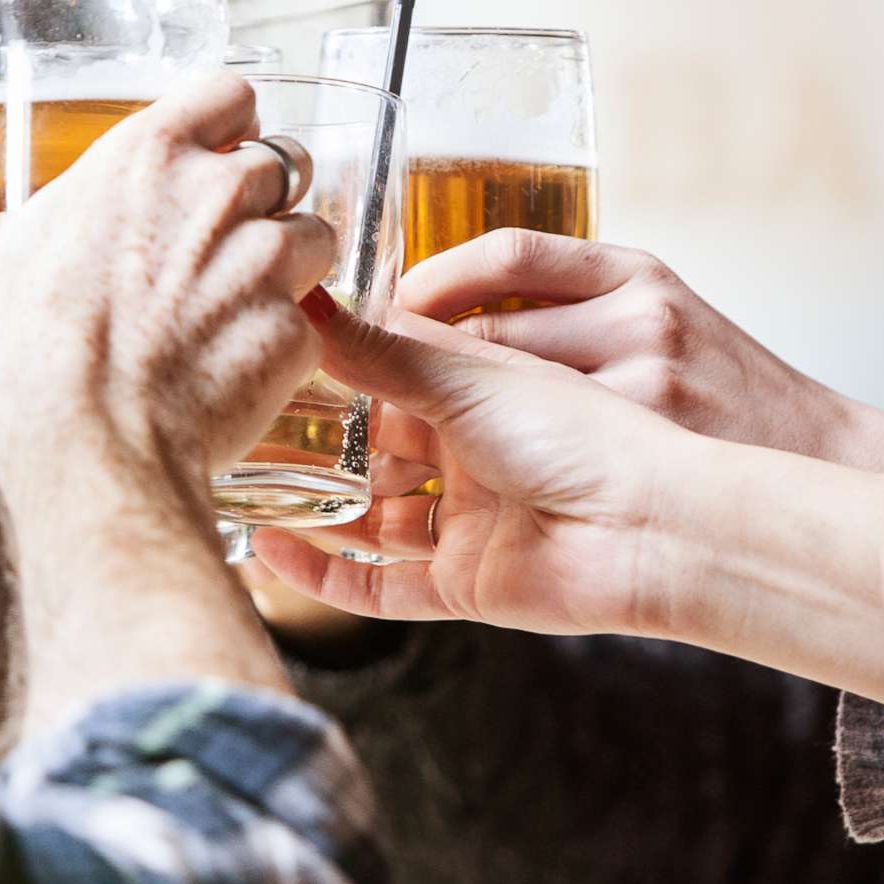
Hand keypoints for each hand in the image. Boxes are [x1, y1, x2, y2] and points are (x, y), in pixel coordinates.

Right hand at [0, 73, 337, 726]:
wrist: (89, 448)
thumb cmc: (27, 353)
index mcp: (151, 155)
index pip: (229, 91)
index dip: (225, 120)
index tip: (210, 151)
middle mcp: (224, 194)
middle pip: (284, 160)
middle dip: (262, 195)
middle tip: (220, 240)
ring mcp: (270, 263)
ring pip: (316, 234)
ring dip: (290, 261)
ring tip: (239, 300)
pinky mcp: (298, 333)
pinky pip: (314, 322)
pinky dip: (287, 339)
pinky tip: (241, 362)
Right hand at [252, 303, 693, 633]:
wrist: (646, 526)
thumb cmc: (581, 432)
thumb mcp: (466, 374)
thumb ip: (378, 349)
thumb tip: (304, 298)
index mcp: (478, 392)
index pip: (390, 375)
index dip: (334, 370)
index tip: (266, 357)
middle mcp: (470, 456)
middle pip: (375, 451)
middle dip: (317, 446)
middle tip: (237, 431)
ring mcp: (466, 522)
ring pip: (371, 519)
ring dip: (315, 509)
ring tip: (238, 491)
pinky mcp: (461, 584)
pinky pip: (378, 586)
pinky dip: (325, 573)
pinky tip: (269, 551)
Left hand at [397, 233, 883, 477]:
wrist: (816, 465)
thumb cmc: (734, 403)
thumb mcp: (667, 323)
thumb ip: (580, 315)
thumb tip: (453, 318)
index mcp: (637, 274)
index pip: (510, 254)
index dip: (439, 281)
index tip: (401, 308)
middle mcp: (637, 317)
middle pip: (490, 331)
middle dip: (430, 366)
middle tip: (388, 390)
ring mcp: (639, 382)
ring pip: (502, 394)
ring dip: (448, 424)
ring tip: (415, 445)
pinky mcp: (641, 444)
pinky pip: (532, 454)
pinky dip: (488, 472)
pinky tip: (466, 485)